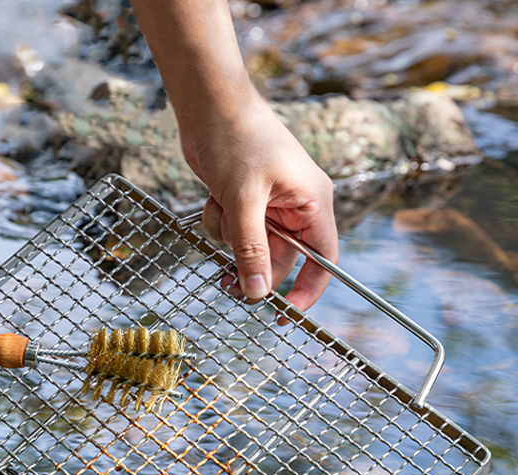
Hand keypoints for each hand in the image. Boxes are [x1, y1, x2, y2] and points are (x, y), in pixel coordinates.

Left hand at [180, 94, 337, 312]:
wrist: (208, 105)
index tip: (284, 314)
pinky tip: (213, 196)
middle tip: (226, 284)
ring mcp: (267, 205)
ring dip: (227, 236)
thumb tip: (257, 292)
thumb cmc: (236, 139)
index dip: (307, 289)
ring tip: (219, 206)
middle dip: (250, 266)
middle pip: (278, 259)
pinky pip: (230, 231)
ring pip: (248, 247)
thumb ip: (250, 249)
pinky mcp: (243, 201)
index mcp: (312, 202)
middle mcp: (294, 207)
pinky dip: (217, 220)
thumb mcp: (243, 199)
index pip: (322, 258)